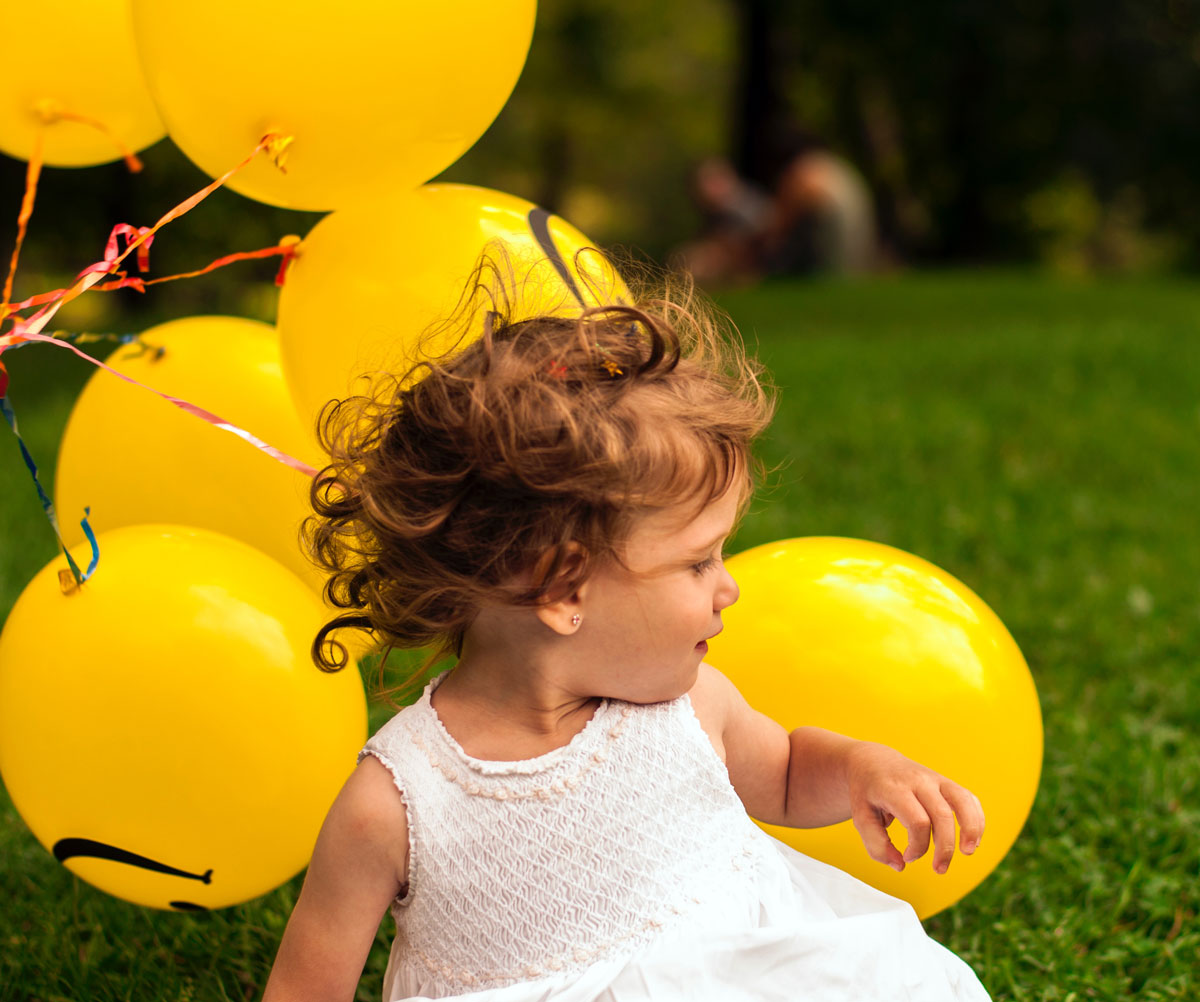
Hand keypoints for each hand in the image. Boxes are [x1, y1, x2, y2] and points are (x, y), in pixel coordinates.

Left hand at [845, 742, 984, 873]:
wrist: (872, 761)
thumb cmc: (867, 793)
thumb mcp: (860, 818)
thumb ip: (876, 846)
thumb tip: (901, 866)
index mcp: (894, 788)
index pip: (917, 821)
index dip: (917, 847)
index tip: (907, 857)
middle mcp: (918, 780)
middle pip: (942, 815)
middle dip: (945, 847)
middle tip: (940, 869)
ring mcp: (934, 778)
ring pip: (963, 800)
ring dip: (971, 829)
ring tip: (968, 852)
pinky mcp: (946, 782)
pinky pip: (968, 798)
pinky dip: (976, 819)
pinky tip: (972, 841)